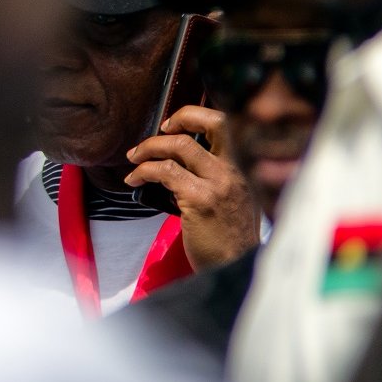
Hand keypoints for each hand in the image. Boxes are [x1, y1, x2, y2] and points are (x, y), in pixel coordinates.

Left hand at [127, 105, 261, 270]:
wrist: (235, 264)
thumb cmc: (228, 234)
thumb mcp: (235, 196)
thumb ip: (218, 173)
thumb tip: (180, 154)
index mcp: (247, 166)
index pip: (228, 123)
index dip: (197, 116)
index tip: (174, 125)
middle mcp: (239, 169)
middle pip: (214, 121)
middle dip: (182, 117)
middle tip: (160, 130)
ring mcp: (221, 182)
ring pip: (180, 145)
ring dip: (149, 148)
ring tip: (133, 158)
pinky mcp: (200, 198)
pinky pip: (164, 171)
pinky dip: (143, 171)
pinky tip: (134, 179)